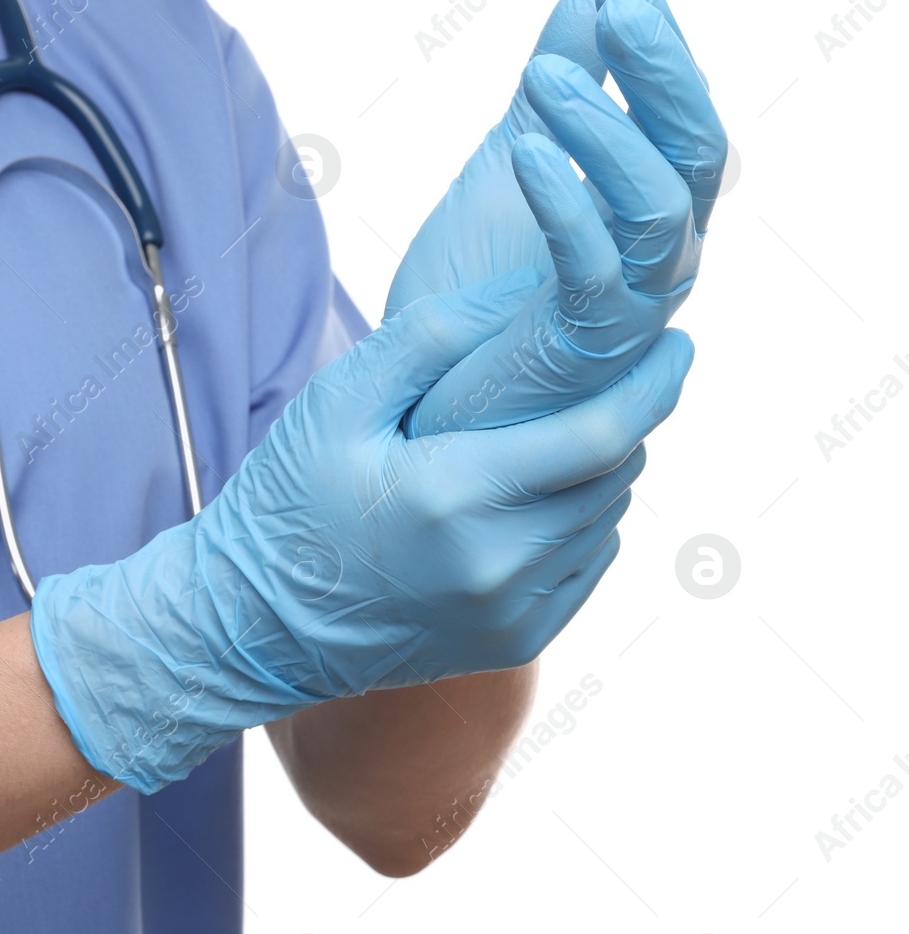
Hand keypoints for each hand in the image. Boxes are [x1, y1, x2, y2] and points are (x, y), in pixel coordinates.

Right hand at [29, 271, 693, 793]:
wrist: (254, 625)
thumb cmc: (287, 502)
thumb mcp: (338, 401)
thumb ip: (431, 338)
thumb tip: (526, 289)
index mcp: (456, 498)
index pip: (601, 434)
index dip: (652, 384)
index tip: (679, 342)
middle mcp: (499, 566)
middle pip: (615, 475)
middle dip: (631, 418)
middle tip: (624, 372)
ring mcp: (514, 614)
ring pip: (606, 520)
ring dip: (606, 469)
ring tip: (577, 426)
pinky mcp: (516, 643)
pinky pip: (585, 565)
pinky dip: (584, 519)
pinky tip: (543, 491)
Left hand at [387, 0, 725, 434]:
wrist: (422, 399)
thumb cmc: (471, 292)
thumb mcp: (510, 166)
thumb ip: (554, 90)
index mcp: (645, 215)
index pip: (677, 120)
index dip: (657, 49)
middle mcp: (656, 260)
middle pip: (694, 155)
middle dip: (661, 71)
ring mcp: (627, 308)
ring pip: (659, 208)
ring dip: (608, 131)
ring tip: (545, 75)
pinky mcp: (578, 349)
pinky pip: (595, 273)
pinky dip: (566, 206)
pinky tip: (524, 152)